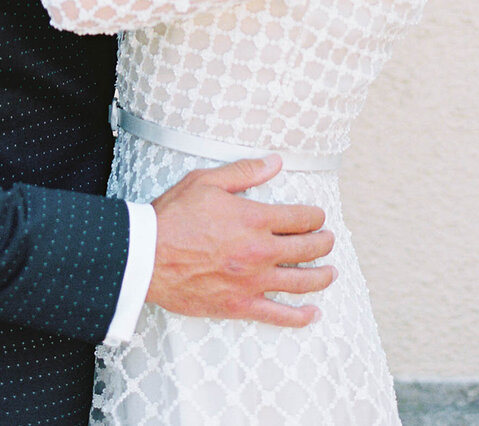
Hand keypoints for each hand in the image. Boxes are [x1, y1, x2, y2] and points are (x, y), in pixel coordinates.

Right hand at [148, 156, 334, 327]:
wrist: (148, 256)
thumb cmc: (173, 216)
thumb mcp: (207, 181)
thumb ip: (244, 172)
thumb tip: (275, 162)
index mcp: (254, 219)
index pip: (300, 218)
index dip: (314, 216)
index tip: (317, 215)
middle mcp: (260, 251)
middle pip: (306, 249)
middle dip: (323, 242)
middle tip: (328, 240)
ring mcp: (253, 282)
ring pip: (301, 281)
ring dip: (322, 276)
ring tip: (331, 272)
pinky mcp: (240, 306)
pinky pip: (279, 315)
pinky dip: (300, 316)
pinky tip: (313, 313)